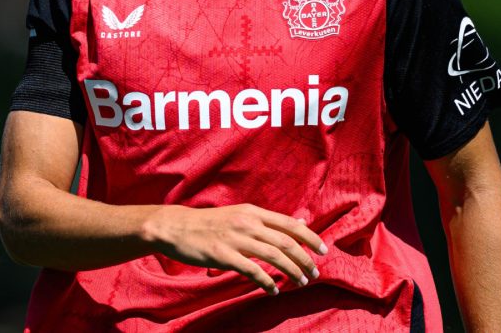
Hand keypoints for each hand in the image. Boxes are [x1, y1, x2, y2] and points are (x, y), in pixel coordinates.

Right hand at [141, 204, 327, 294]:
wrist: (177, 227)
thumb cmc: (210, 223)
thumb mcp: (241, 214)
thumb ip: (268, 220)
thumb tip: (300, 221)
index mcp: (253, 211)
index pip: (289, 224)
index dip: (310, 238)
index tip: (323, 251)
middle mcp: (247, 222)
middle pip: (286, 242)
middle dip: (304, 260)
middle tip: (314, 273)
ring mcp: (235, 238)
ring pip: (273, 257)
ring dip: (291, 272)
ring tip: (300, 283)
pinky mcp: (223, 255)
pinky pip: (252, 270)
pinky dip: (267, 281)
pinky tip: (273, 290)